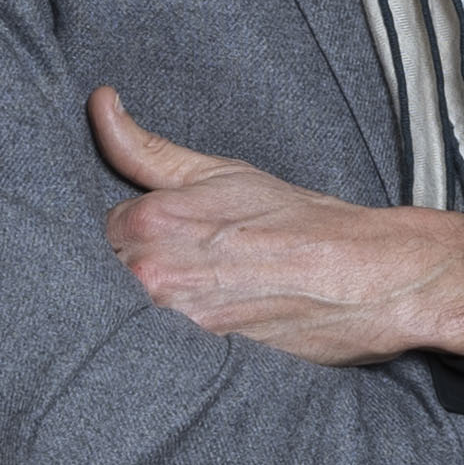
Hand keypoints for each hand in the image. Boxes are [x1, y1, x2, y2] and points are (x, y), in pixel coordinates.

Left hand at [93, 88, 463, 358]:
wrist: (364, 275)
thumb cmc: (299, 220)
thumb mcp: (220, 172)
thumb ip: (146, 147)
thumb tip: (101, 103)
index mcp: (151, 221)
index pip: (99, 233)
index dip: (130, 236)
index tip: (166, 239)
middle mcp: (153, 276)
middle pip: (106, 277)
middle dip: (132, 272)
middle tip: (192, 265)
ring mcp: (175, 323)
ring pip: (129, 315)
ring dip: (153, 307)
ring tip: (207, 292)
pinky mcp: (200, 361)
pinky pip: (162, 351)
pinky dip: (176, 340)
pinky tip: (215, 320)